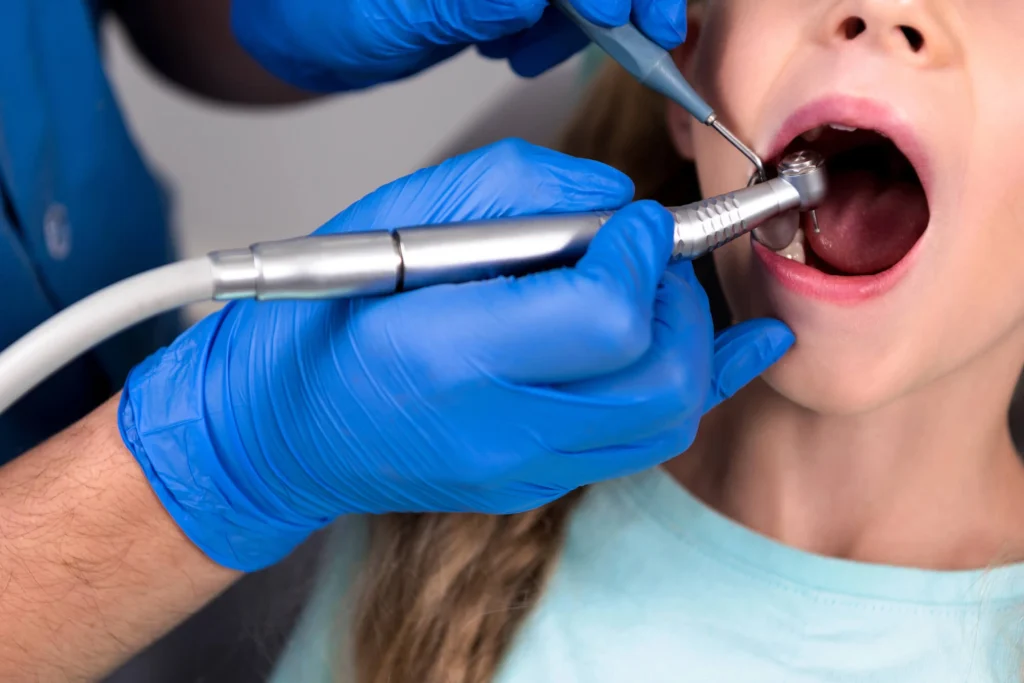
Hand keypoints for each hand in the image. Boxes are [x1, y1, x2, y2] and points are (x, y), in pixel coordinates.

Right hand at [118, 139, 791, 570]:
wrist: (277, 431)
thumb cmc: (320, 323)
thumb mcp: (401, 220)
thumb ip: (520, 192)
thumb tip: (616, 200)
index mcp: (453, 356)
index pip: (606, 317)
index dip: (640, 254)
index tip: (635, 222)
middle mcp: (500, 430)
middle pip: (661, 377)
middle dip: (680, 299)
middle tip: (650, 255)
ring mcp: (523, 472)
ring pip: (670, 417)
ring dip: (690, 344)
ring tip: (659, 295)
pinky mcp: (535, 486)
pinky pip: (644, 443)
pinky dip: (691, 386)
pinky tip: (737, 351)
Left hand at [231, 0, 688, 90]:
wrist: (304, 29)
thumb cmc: (326, 5)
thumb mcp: (401, 9)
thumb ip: (474, 0)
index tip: (625, 18)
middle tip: (648, 35)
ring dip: (594, 19)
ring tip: (536, 49)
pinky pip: (560, 6)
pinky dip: (560, 32)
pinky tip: (519, 48)